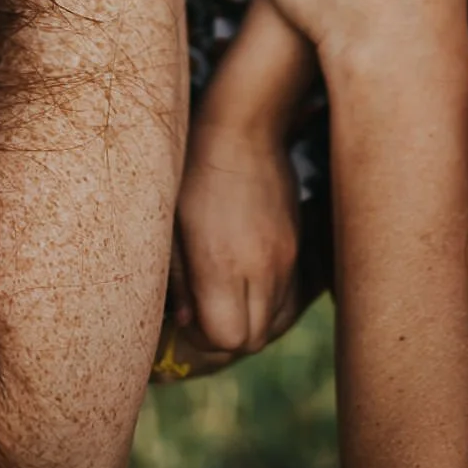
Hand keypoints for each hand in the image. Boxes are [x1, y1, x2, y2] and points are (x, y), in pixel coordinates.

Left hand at [170, 115, 302, 356]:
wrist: (243, 128)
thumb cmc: (193, 173)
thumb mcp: (171, 227)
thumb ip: (178, 282)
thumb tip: (185, 323)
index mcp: (221, 265)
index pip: (227, 339)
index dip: (205, 339)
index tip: (189, 319)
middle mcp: (261, 269)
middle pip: (254, 339)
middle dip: (228, 338)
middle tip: (205, 315)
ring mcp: (285, 258)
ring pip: (276, 320)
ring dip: (252, 320)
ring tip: (227, 298)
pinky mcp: (297, 245)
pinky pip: (289, 295)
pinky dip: (269, 301)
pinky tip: (248, 279)